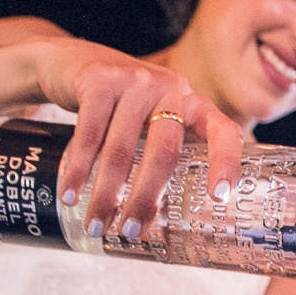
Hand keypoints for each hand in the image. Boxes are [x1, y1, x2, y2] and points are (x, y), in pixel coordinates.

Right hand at [28, 37, 243, 240]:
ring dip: (106, 194)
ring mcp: (135, 80)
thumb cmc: (121, 108)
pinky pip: (89, 134)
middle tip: (130, 232)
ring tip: (96, 225)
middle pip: (164, 153)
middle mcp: (170, 89)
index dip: (226, 163)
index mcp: (194, 105)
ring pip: (121, 149)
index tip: (219, 198)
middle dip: (145, 199)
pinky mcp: (98, 79)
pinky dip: (77, 170)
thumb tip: (161, 230)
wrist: (71, 63)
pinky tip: (69, 194)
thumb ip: (165, 155)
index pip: (222, 131)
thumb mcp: (151, 123)